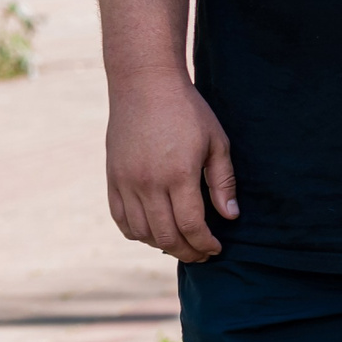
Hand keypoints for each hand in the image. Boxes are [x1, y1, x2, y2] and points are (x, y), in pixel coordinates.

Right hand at [106, 76, 236, 262]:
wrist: (144, 87)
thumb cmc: (188, 112)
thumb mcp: (217, 142)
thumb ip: (222, 182)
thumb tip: (230, 216)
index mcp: (178, 175)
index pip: (191, 225)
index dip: (205, 243)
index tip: (217, 248)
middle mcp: (147, 183)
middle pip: (164, 235)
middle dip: (186, 250)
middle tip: (202, 254)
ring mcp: (125, 182)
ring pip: (140, 231)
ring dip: (161, 244)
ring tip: (180, 244)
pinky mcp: (112, 178)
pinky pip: (119, 217)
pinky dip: (135, 232)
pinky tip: (152, 233)